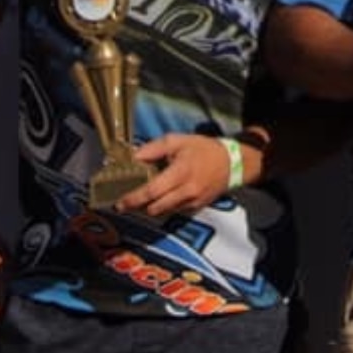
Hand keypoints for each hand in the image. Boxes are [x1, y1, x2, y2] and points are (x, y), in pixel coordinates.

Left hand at [116, 134, 240, 218]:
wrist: (231, 163)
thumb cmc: (202, 149)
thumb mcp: (177, 141)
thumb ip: (153, 149)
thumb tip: (133, 157)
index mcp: (180, 172)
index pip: (152, 191)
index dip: (134, 198)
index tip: (120, 202)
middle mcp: (187, 191)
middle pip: (155, 207)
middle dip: (138, 206)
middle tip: (125, 203)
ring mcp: (192, 202)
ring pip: (163, 211)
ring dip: (150, 207)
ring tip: (142, 198)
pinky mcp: (196, 207)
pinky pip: (174, 211)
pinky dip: (164, 206)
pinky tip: (161, 197)